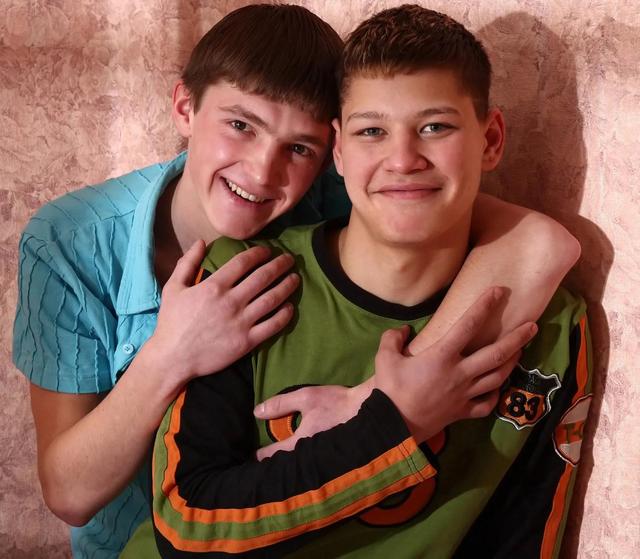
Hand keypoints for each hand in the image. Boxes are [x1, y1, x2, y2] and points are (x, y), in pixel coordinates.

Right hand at [145, 240, 299, 385]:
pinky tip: (290, 306)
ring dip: (287, 286)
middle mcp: (231, 301)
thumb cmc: (171, 322)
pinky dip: (284, 314)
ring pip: (272, 299)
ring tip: (296, 278)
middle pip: (263, 277)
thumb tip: (201, 242)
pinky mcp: (247, 341)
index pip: (244, 262)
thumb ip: (187, 263)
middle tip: (290, 259)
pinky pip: (272, 325)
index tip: (268, 251)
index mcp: (214, 286)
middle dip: (279, 265)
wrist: (173, 358)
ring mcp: (241, 322)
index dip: (259, 253)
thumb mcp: (173, 288)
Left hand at [254, 380, 373, 459]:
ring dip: (289, 468)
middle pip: (286, 466)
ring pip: (299, 468)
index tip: (253, 458)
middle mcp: (310, 455)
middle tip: (261, 470)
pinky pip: (314, 466)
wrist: (371, 410)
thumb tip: (256, 412)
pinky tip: (303, 466)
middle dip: (274, 467)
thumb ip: (281, 404)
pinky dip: (305, 467)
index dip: (261, 455)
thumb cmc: (337, 402)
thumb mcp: (307, 397)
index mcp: (301, 440)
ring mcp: (322, 460)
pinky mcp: (334, 461)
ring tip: (278, 471)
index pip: (274, 453)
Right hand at [374, 287, 536, 442]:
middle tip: (532, 326)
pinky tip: (497, 387)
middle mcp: (460, 373)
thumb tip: (403, 330)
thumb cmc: (390, 389)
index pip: (468, 325)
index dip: (484, 306)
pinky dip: (495, 395)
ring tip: (521, 350)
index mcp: (442, 356)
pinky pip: (487, 403)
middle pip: (496, 354)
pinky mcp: (463, 412)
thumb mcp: (385, 358)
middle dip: (517, 338)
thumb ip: (393, 339)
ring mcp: (465, 394)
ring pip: (497, 377)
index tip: (498, 291)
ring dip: (512, 362)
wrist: (393, 426)